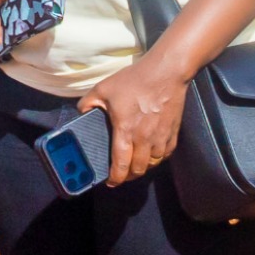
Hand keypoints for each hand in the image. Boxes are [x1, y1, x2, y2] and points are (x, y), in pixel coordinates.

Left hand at [83, 55, 188, 184]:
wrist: (167, 72)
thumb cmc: (135, 80)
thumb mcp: (103, 89)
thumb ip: (87, 103)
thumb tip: (81, 114)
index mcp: (126, 130)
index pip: (121, 163)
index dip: (116, 177)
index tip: (111, 182)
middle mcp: (145, 138)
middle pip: (139, 169)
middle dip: (128, 176)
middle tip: (121, 175)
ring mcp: (162, 136)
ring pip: (154, 163)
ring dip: (144, 168)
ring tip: (135, 166)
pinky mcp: (174, 132)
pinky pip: (166, 154)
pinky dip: (158, 159)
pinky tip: (151, 155)